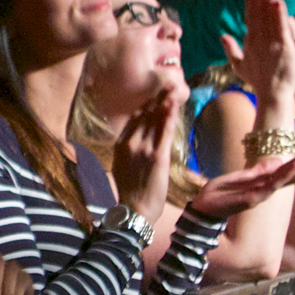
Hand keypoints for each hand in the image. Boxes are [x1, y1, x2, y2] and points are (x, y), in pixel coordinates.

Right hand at [112, 88, 181, 222]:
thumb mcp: (120, 167)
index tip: (154, 95)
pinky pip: (165, 131)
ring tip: (172, 88)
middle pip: (145, 116)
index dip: (145, 106)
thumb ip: (126, 151)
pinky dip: (169, 116)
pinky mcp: (158, 156)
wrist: (135, 210)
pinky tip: (174, 104)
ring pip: (155, 120)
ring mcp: (143, 149)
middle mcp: (130, 143)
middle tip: (166, 84)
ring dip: (164, 103)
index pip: (134, 120)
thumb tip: (131, 143)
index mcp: (120, 145)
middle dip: (156, 99)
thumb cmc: (130, 193)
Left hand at [190, 137, 294, 218]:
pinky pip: (272, 185)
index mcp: (265, 182)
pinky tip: (294, 164)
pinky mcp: (253, 198)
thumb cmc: (220, 193)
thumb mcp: (240, 177)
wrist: (202, 208)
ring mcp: (263, 194)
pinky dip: (284, 175)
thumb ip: (258, 170)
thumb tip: (277, 160)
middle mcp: (268, 188)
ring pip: (288, 177)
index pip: (291, 168)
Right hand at [220, 0, 294, 109]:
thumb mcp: (240, 66)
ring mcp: (270, 43)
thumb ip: (231, 49)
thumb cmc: (258, 81)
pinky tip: (277, 2)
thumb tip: (223, 35)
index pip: (250, 15)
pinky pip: (280, 28)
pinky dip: (279, 15)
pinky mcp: (284, 48)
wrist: (272, 96)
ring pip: (269, 17)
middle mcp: (258, 39)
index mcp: (249, 41)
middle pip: (258, 12)